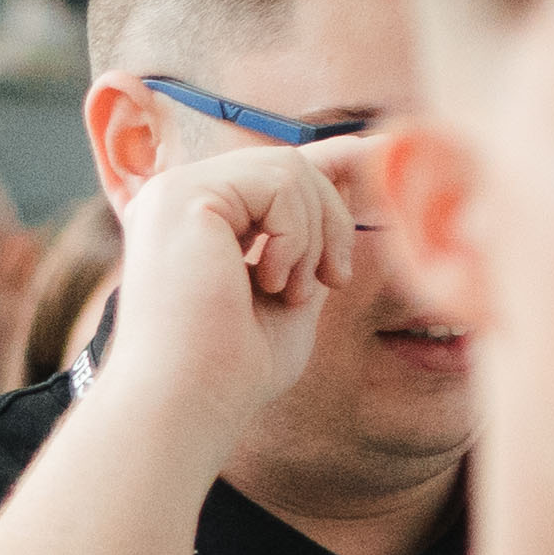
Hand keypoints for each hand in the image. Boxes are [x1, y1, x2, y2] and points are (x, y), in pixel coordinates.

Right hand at [87, 137, 361, 446]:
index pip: (269, 174)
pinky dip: (295, 236)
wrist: (188, 403)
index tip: (378, 151)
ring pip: (289, 169)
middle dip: (330, 220)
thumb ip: (309, 239)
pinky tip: (270, 282)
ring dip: (312, 236)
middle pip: (288, 166)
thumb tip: (351, 178)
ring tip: (289, 291)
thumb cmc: (233, 369)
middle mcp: (177, 199)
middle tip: (335, 280)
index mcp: (194, 222)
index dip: (329, 159)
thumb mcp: (289, 291)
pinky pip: (279, 182)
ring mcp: (175, 192)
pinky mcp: (185, 195)